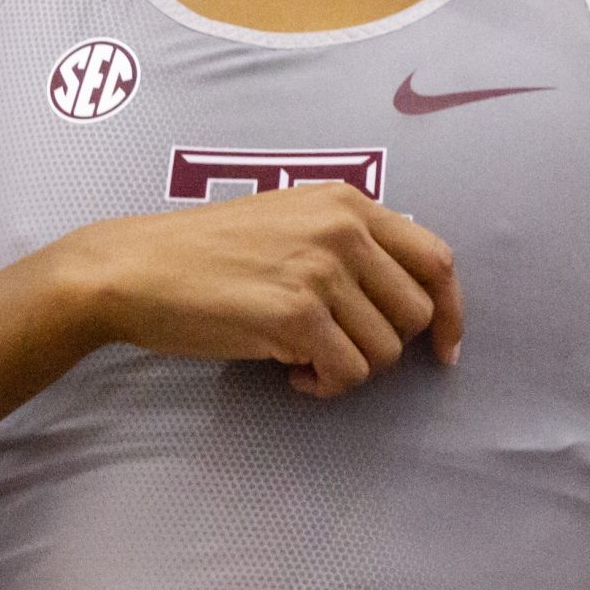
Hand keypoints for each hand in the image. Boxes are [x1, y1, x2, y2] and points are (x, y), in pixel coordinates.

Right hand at [53, 184, 464, 398]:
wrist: (137, 268)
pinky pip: (348, 374)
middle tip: (335, 351)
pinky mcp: (294, 315)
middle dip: (384, 346)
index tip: (446, 349)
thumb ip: (348, 243)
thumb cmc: (208, 252)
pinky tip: (291, 373)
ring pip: (384, 351)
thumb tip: (403, 296)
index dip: (451, 312)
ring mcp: (321, 271)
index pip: (436, 259)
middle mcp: (343, 230)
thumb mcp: (291, 220)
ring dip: (348, 369)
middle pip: (415, 314)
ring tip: (303, 359)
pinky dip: (325, 386)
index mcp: (348, 202)